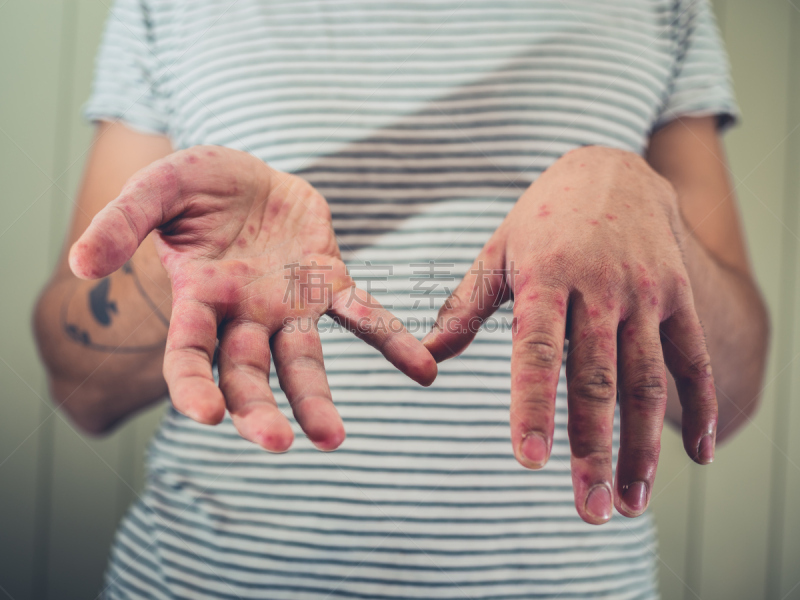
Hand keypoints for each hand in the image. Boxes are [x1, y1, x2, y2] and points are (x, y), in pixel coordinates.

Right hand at [70, 146, 436, 450]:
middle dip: (259, 409)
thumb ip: (124, 221)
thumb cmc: (199, 187)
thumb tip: (80, 263)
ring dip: (318, 400)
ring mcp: (289, 305)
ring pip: (303, 362)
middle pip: (248, 374)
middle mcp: (244, 316)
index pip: (189, 356)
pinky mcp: (329, 283)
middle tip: (278, 443)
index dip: (193, 386)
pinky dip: (392, 340)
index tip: (207, 416)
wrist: (250, 176)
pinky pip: (362, 315)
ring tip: (332, 439)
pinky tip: (424, 370)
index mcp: (199, 299)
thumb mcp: (159, 188)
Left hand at [423, 146, 716, 523]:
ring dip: (642, 445)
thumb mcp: (497, 252)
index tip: (530, 462)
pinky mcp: (678, 296)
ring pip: (647, 380)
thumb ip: (464, 306)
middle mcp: (600, 288)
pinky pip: (693, 358)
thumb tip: (427, 358)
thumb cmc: (542, 220)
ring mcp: (646, 293)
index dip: (534, 407)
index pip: (537, 352)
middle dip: (594, 449)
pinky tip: (700, 454)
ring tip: (632, 500)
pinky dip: (700, 406)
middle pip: (598, 379)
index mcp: (546, 278)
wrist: (611, 170)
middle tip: (590, 509)